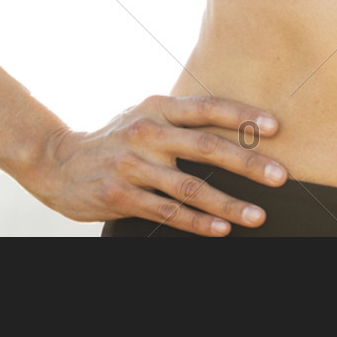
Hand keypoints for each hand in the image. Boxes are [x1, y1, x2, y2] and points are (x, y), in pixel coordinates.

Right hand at [31, 94, 286, 235]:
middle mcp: (146, 132)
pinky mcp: (120, 196)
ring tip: (258, 215)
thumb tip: (236, 125)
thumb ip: (181, 120)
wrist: (56, 161)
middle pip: (206, 147)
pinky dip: (197, 223)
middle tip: (280, 176)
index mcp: (157, 107)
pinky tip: (221, 229)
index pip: (207, 108)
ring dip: (228, 203)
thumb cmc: (115, 138)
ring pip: (189, 188)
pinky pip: (166, 212)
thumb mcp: (144, 115)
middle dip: (248, 162)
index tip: (276, 127)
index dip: (242, 116)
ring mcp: (132, 165)